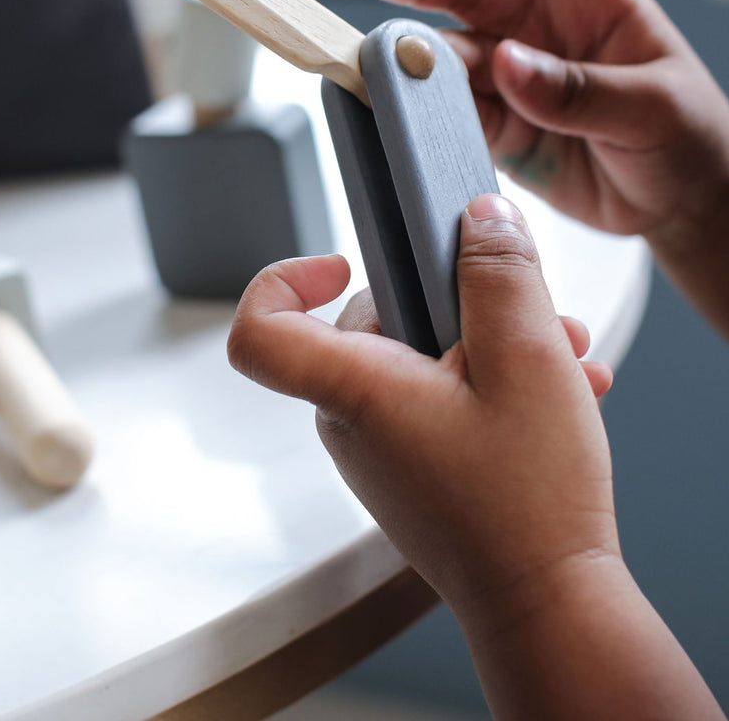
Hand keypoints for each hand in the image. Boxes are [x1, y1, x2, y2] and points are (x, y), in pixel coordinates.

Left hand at [229, 195, 723, 718]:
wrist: (549, 604)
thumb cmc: (529, 500)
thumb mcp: (529, 358)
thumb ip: (499, 274)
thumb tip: (480, 220)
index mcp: (353, 390)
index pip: (260, 327)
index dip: (284, 277)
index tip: (341, 262)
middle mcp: (350, 421)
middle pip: (372, 323)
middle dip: (455, 303)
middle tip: (528, 311)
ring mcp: (379, 450)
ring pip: (418, 359)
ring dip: (490, 346)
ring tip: (564, 356)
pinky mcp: (411, 468)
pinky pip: (435, 399)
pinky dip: (488, 386)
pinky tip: (557, 392)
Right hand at [354, 0, 728, 257]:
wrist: (679, 208)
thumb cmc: (689, 139)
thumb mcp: (652, 107)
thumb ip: (578, 89)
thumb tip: (509, 64)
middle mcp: (541, 28)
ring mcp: (513, 78)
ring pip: (448, 54)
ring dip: (415, 57)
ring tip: (386, 64)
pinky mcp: (496, 126)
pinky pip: (448, 112)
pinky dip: (423, 112)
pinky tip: (406, 109)